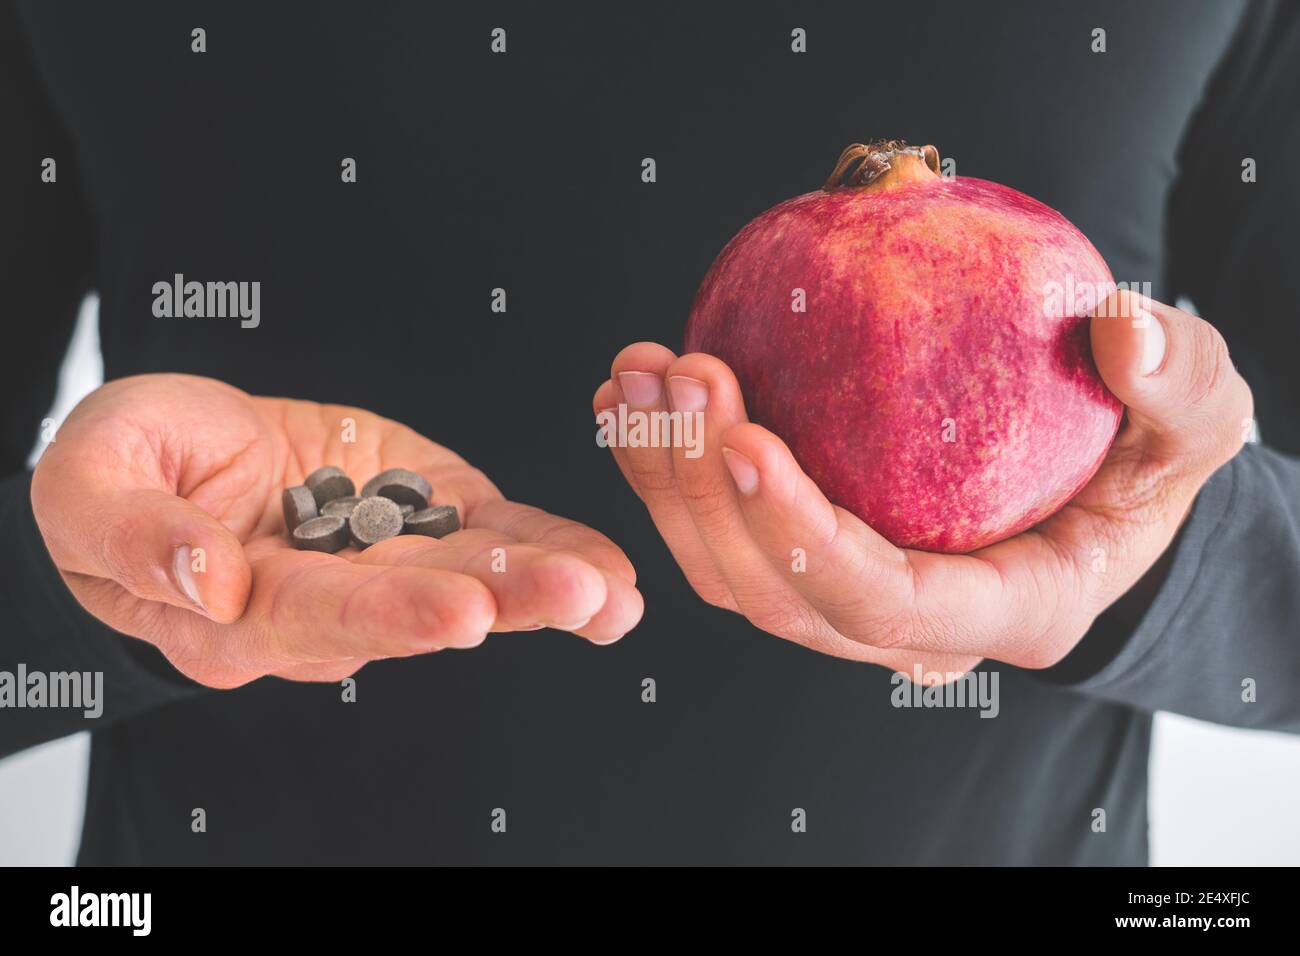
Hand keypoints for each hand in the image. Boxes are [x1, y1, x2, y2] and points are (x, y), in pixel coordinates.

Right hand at [32, 374, 641, 687]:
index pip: (315, 619)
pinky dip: (550, 549)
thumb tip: (212, 579)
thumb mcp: (91, 482)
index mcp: (239, 612)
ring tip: (613, 591)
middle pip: (417, 612)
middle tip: (578, 597)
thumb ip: (136, 535)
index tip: (459, 611)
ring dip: (546, 587)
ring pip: (472, 581)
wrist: (183, 456)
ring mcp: (386, 564)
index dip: (389, 616)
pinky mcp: (427, 517)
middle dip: (503, 605)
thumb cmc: (127, 471)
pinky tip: (608, 569)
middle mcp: (328, 604)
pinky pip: (494, 539)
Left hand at [593, 291, 1250, 676]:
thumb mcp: (1197, 421)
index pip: (877, 601)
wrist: (1095, 495)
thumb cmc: (1147, 468)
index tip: (745, 439)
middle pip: (770, 593)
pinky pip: (713, 530)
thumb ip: (1180, 381)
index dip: (800, 537)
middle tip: (680, 374)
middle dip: (705, 491)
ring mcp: (841, 600)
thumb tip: (1121, 327)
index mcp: (995, 611)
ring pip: (722, 571)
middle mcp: (899, 627)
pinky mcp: (801, 557)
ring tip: (634, 375)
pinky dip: (661, 467)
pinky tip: (630, 392)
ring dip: (661, 477)